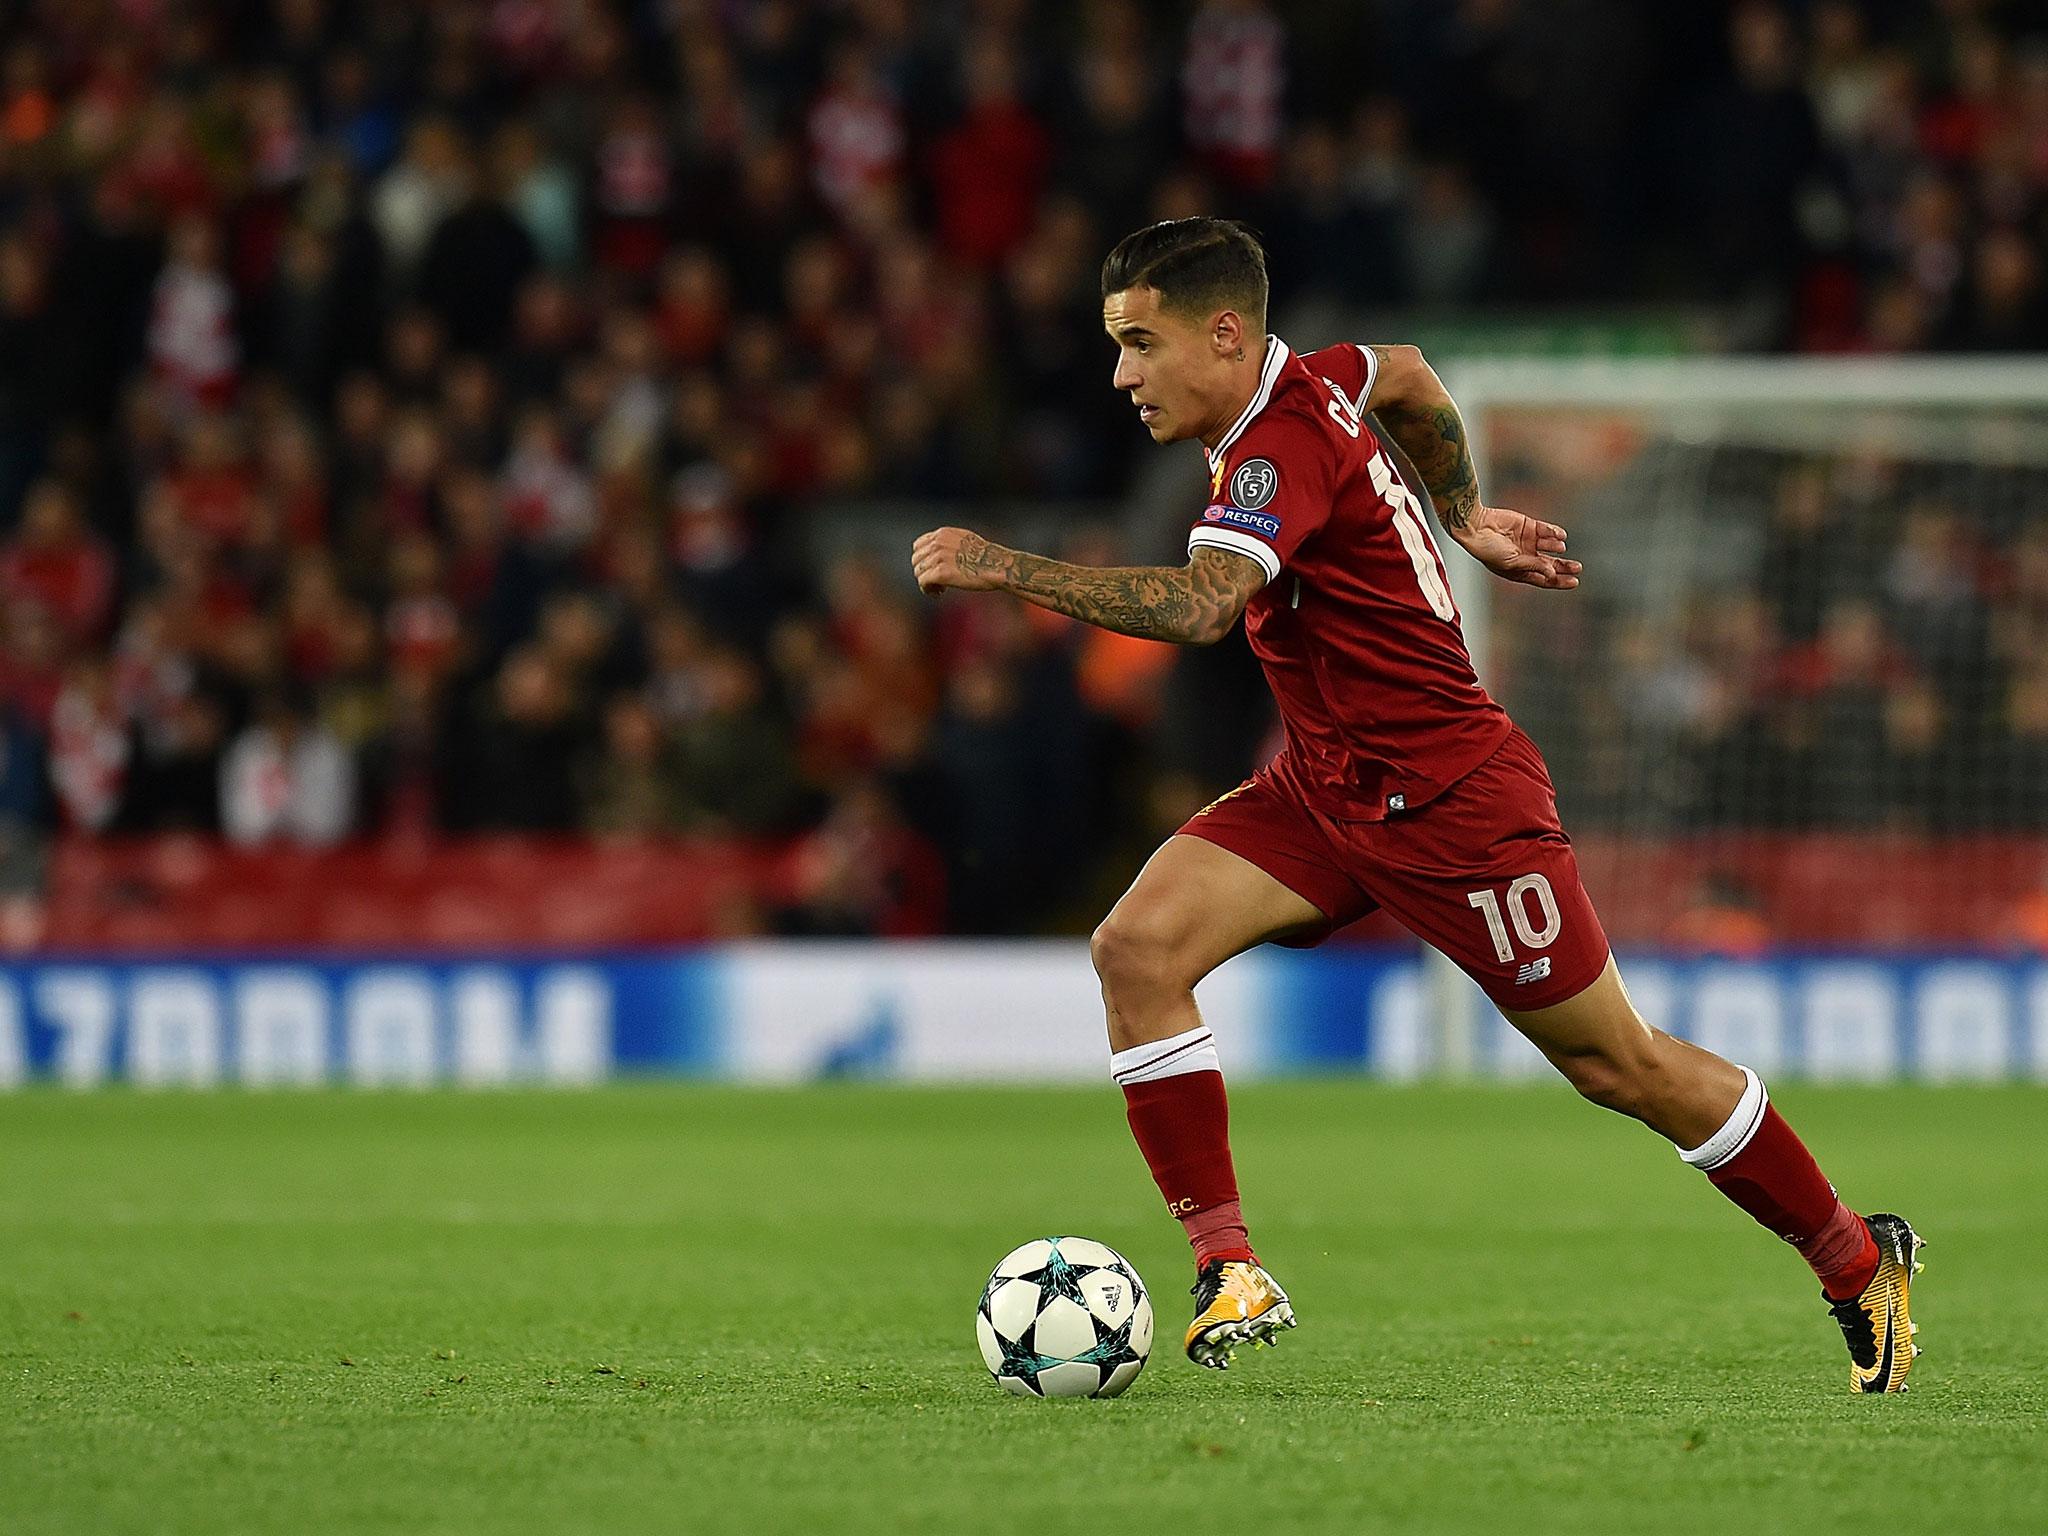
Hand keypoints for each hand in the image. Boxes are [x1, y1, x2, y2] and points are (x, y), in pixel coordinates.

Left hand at [911, 526, 1011, 594]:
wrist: (996, 565)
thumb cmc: (987, 557)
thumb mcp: (965, 540)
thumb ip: (949, 542)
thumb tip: (937, 553)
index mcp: (942, 534)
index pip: (918, 546)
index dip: (922, 560)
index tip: (931, 569)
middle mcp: (937, 543)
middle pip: (916, 560)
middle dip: (924, 572)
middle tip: (936, 582)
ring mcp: (938, 557)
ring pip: (918, 573)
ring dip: (927, 583)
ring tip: (940, 589)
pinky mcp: (940, 573)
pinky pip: (923, 582)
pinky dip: (928, 590)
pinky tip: (939, 593)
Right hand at [1453, 505, 1581, 589]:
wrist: (1476, 526)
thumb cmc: (1488, 549)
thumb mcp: (1511, 562)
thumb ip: (1533, 566)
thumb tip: (1552, 573)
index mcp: (1519, 571)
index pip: (1543, 578)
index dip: (1559, 581)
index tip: (1575, 582)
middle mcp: (1525, 557)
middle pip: (1550, 564)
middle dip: (1564, 566)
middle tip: (1578, 567)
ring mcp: (1527, 541)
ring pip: (1550, 547)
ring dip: (1557, 549)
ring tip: (1559, 548)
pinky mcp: (1528, 526)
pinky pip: (1547, 531)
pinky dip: (1555, 533)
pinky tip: (1560, 536)